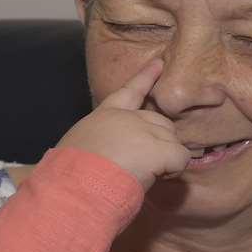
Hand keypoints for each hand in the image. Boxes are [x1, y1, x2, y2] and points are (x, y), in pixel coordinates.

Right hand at [55, 59, 188, 189]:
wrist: (74, 187)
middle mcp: (127, 118)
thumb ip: (100, 142)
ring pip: (172, 140)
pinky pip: (181, 157)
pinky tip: (156, 178)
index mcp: (104, 116)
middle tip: (144, 165)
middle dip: (160, 142)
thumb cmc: (70, 174)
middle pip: (160, 121)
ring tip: (142, 176)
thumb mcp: (78, 146)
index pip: (129, 92)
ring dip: (164, 160)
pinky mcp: (158, 149)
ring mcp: (144, 130)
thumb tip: (109, 156)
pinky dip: (173, 170)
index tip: (159, 63)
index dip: (146, 77)